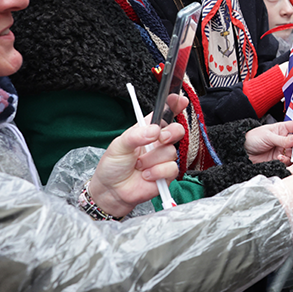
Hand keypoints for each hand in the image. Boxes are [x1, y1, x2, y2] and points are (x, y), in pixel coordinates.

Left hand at [88, 94, 188, 216]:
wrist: (112, 191)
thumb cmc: (113, 166)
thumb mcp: (118, 145)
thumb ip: (136, 135)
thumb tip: (155, 130)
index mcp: (147, 130)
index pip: (164, 114)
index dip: (174, 105)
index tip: (180, 100)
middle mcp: (158, 142)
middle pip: (177, 130)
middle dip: (170, 133)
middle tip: (159, 139)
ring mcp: (163, 158)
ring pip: (170, 152)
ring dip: (152, 160)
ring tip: (139, 166)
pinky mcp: (167, 174)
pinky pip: (171, 168)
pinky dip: (157, 172)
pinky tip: (146, 176)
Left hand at [245, 120, 292, 163]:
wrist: (242, 151)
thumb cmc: (252, 138)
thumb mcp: (268, 136)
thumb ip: (283, 139)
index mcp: (282, 129)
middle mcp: (284, 139)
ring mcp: (281, 149)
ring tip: (291, 155)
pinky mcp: (278, 159)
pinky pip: (288, 161)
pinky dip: (286, 160)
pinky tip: (280, 158)